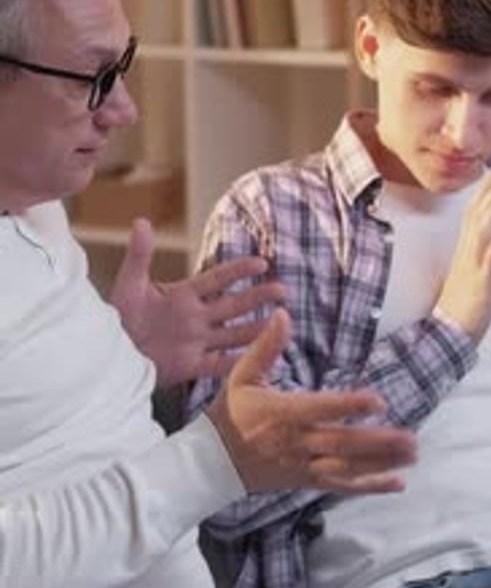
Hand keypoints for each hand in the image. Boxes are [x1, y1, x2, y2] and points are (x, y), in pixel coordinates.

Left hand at [111, 218, 285, 386]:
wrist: (110, 351)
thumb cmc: (117, 317)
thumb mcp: (129, 284)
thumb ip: (139, 255)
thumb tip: (142, 221)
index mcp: (182, 295)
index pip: (216, 279)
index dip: (238, 271)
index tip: (261, 263)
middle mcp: (194, 318)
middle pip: (232, 305)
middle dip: (257, 297)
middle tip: (283, 290)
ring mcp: (194, 342)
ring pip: (232, 334)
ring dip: (254, 328)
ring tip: (279, 322)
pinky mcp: (188, 366)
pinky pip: (217, 364)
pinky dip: (237, 362)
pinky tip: (258, 359)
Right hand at [207, 308, 417, 493]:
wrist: (212, 460)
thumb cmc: (230, 412)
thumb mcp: (242, 374)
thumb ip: (265, 346)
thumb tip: (282, 313)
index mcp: (284, 413)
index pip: (322, 409)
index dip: (350, 406)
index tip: (378, 401)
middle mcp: (297, 442)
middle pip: (343, 445)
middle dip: (378, 443)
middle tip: (411, 439)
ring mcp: (303, 465)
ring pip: (347, 468)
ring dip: (381, 464)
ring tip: (412, 456)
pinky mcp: (305, 480)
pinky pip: (340, 486)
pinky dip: (369, 487)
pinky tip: (397, 484)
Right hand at [436, 170, 490, 341]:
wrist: (449, 331)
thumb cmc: (463, 306)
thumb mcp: (473, 275)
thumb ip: (483, 257)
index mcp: (465, 250)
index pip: (474, 214)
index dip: (485, 192)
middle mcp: (468, 251)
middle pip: (479, 213)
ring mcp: (473, 262)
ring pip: (485, 226)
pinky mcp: (481, 278)